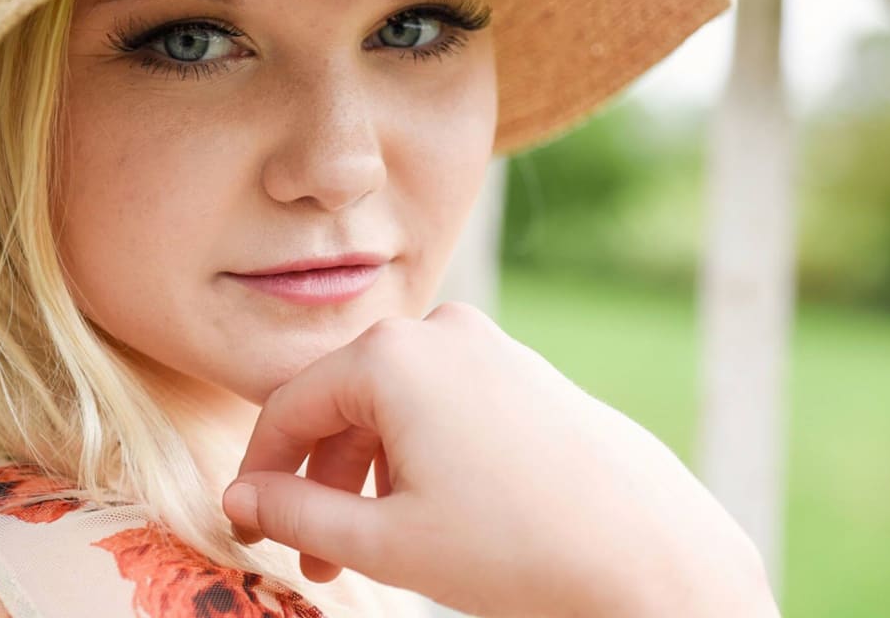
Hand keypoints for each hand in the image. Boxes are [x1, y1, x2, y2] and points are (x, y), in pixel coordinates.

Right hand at [221, 301, 779, 617]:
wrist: (650, 553)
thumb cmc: (516, 547)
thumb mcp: (385, 540)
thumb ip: (297, 512)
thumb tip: (239, 499)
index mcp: (391, 356)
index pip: (288, 406)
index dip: (258, 471)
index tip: (246, 526)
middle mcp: (439, 332)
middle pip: (342, 404)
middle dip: (318, 483)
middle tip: (311, 558)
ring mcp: (489, 347)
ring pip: (393, 407)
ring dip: (367, 476)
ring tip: (366, 548)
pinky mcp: (525, 371)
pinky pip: (443, 404)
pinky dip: (416, 456)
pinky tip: (426, 514)